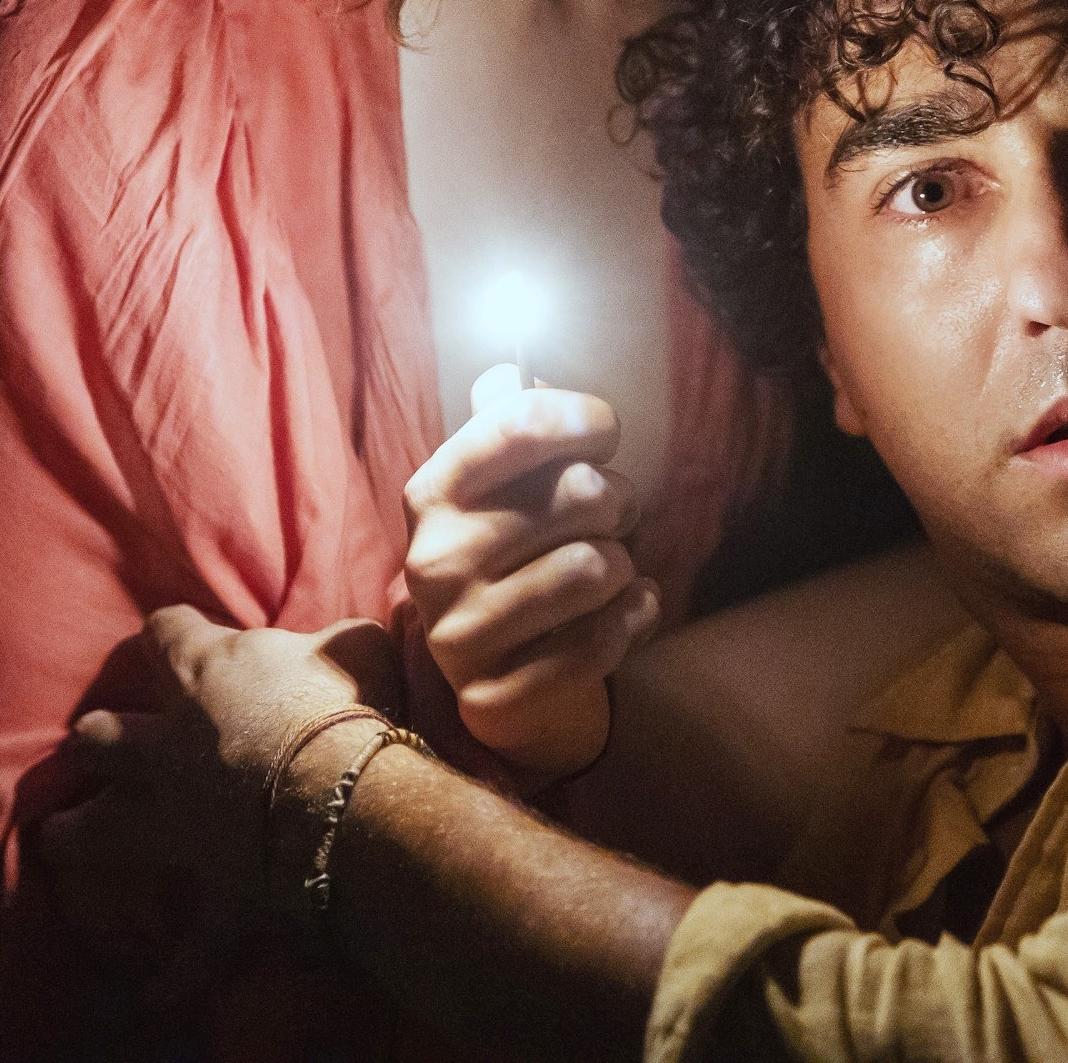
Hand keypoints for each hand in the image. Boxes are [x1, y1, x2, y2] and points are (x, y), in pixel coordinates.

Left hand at [43, 610, 399, 966]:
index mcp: (204, 672)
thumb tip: (342, 642)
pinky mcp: (211, 886)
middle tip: (97, 741)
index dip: (172, 632)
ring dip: (78, 833)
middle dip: (98, 738)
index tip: (177, 633)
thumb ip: (333, 642)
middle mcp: (171, 745)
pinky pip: (190, 944)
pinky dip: (176, 974)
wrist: (345, 794)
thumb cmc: (350, 704)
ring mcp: (180, 820)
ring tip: (58, 836)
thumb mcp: (353, 644)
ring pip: (102, 826)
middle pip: (106, 735)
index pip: (167, 631)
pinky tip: (155, 998)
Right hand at [403, 365, 660, 782]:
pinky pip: (603, 638)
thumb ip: (506, 423)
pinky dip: (635, 616)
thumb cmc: (518, 554)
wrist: (503, 675)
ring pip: (596, 566)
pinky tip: (628, 610)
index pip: (517, 423)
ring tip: (609, 569)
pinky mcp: (496, 696)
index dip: (584, 417)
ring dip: (624, 563)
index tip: (605, 433)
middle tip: (612, 515)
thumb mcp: (503, 484)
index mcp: (432, 493)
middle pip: (579, 492)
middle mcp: (433, 561)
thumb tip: (507, 370)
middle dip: (618, 499)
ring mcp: (459, 634)